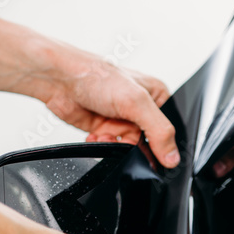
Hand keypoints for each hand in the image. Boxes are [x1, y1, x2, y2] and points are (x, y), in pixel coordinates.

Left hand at [34, 44, 180, 168]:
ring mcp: (121, 120)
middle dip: (132, 145)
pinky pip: (110, 148)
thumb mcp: (136, 102)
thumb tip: (173, 157)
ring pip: (128, 148)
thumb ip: (159, 131)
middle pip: (148, 143)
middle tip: (121, 138)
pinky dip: (102, 147)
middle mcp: (140, 109)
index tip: (152, 150)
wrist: (60, 80)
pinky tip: (95, 137)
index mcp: (156, 97)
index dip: (162, 144)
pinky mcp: (104, 129)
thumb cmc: (96, 76)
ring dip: (115, 146)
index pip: (170, 129)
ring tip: (105, 135)